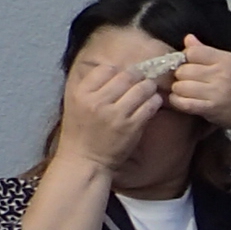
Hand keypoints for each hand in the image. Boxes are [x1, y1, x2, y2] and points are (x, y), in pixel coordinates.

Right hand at [54, 51, 167, 173]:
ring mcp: (116, 114)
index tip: (122, 78)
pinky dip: (155, 101)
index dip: (117, 71)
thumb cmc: (80, 132)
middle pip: (127, 76)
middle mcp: (98, 101)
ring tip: (148, 91)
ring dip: (149, 87)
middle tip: (141, 81)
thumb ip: (91, 86)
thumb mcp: (75, 104)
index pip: (106, 69)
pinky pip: (150, 105)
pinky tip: (152, 103)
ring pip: (142, 88)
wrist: (84, 160)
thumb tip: (115, 69)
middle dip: (137, 76)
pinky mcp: (131, 126)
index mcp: (81, 93)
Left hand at [162, 37, 230, 135]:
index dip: (187, 58)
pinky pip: (183, 103)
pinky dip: (178, 102)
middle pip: (183, 69)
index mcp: (227, 60)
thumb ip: (209, 52)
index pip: (192, 52)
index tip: (190, 65)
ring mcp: (216, 92)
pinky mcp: (212, 109)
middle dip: (182, 75)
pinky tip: (183, 101)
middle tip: (189, 80)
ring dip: (180, 90)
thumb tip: (188, 40)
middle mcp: (221, 74)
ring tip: (187, 92)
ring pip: (180, 86)